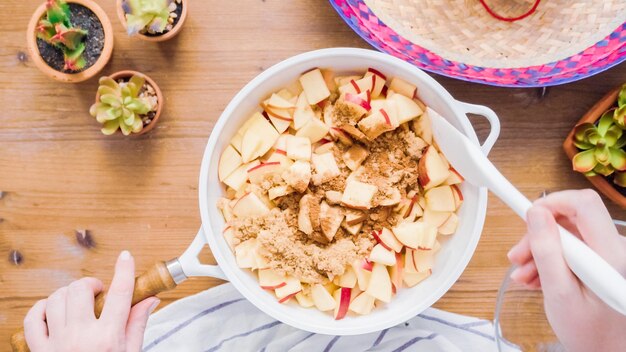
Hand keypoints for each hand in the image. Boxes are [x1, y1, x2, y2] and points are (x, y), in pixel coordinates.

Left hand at [23, 251, 159, 351]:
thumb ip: (137, 325)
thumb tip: (150, 300)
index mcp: (108, 339)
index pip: (120, 294)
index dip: (124, 271)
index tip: (125, 257)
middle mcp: (81, 338)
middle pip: (82, 290)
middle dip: (92, 285)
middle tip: (99, 292)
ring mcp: (57, 343)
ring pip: (57, 298)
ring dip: (69, 294)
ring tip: (79, 303)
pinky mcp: (39, 350)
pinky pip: (33, 317)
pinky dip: (42, 308)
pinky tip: (54, 311)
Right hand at [508, 189, 625, 351]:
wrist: (607, 351)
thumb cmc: (588, 331)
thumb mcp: (558, 293)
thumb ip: (547, 251)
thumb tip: (536, 214)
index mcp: (609, 255)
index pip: (584, 204)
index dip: (553, 203)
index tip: (528, 215)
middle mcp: (615, 249)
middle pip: (572, 219)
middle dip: (539, 234)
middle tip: (517, 257)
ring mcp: (609, 256)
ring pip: (569, 234)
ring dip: (541, 250)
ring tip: (524, 276)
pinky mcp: (602, 262)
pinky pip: (573, 249)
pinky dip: (551, 259)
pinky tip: (536, 278)